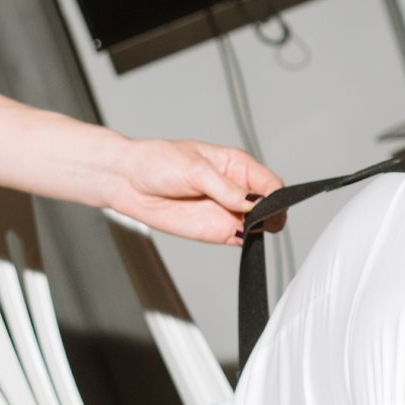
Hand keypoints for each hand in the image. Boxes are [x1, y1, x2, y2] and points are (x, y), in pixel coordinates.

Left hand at [102, 135, 278, 244]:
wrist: (129, 181)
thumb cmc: (158, 162)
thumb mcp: (195, 168)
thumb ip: (226, 187)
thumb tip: (253, 201)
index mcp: (237, 165)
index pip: (271, 182)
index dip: (276, 195)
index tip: (267, 204)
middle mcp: (237, 189)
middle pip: (271, 205)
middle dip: (271, 214)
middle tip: (256, 218)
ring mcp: (228, 211)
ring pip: (259, 225)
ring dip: (259, 229)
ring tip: (243, 225)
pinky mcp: (216, 230)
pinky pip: (242, 239)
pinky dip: (246, 241)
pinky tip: (237, 235)